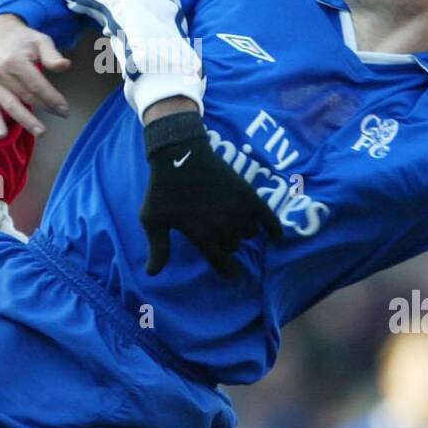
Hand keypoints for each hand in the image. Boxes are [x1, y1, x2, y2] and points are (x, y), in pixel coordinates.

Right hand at [0, 14, 70, 137]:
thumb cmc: (22, 39)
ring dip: (26, 121)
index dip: (52, 98)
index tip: (64, 109)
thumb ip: (52, 55)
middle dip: (46, 107)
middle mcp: (1, 73)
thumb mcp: (40, 41)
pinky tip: (1, 135)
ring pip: (11, 105)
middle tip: (61, 115)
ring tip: (41, 132)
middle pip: (27, 97)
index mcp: (16, 60)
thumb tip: (65, 66)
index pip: (37, 85)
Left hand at [139, 110, 282, 277]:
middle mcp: (223, 226)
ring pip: (249, 233)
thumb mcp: (152, 219)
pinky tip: (275, 236)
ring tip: (234, 225)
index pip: (222, 263)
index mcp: (201, 235)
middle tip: (219, 236)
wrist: (180, 154)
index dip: (228, 271)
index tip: (231, 272)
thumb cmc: (163, 188)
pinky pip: (268, 218)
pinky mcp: (248, 195)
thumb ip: (158, 248)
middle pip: (233, 246)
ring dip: (242, 232)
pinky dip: (273, 228)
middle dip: (227, 245)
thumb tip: (152, 274)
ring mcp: (238, 210)